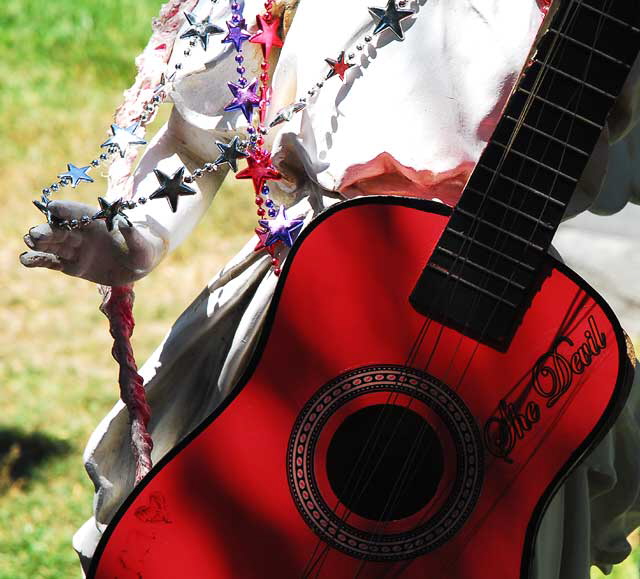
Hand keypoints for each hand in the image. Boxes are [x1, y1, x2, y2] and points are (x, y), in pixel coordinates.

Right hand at [20, 200, 165, 285]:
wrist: (138, 265)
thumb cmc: (142, 249)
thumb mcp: (141, 244)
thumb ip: (132, 234)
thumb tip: (126, 222)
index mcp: (96, 221)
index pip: (77, 212)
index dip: (65, 209)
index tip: (52, 208)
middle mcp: (81, 232)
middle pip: (60, 229)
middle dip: (48, 230)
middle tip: (35, 234)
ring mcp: (75, 248)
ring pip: (53, 244)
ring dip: (39, 243)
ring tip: (29, 243)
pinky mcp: (71, 265)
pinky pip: (52, 261)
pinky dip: (39, 260)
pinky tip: (25, 260)